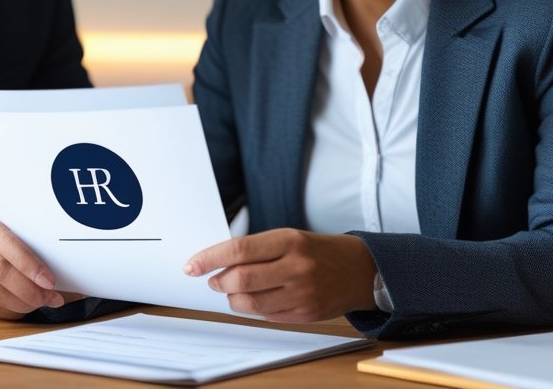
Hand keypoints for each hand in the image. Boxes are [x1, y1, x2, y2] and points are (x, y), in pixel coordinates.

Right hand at [0, 219, 82, 318]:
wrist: (30, 273)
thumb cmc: (39, 256)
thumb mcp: (44, 247)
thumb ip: (50, 249)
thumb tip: (78, 260)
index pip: (1, 240)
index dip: (26, 262)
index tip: (49, 281)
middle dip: (30, 288)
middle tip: (53, 295)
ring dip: (26, 299)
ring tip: (46, 300)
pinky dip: (18, 308)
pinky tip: (32, 304)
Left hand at [183, 229, 376, 321]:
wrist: (360, 270)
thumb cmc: (317, 250)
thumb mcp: (289, 237)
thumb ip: (256, 250)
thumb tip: (217, 264)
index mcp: (289, 240)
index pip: (239, 250)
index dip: (210, 258)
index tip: (192, 265)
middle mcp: (296, 267)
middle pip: (241, 279)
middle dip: (219, 282)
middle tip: (213, 280)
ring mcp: (302, 293)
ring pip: (250, 303)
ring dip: (232, 299)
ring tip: (233, 291)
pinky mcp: (305, 314)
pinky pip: (266, 315)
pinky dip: (254, 308)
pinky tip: (258, 298)